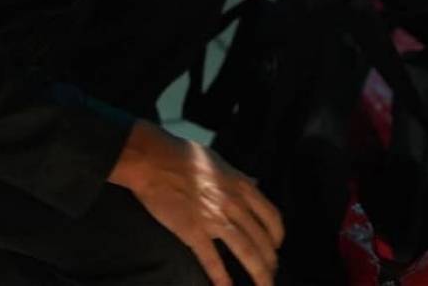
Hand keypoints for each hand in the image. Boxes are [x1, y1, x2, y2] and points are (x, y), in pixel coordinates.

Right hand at [108, 121, 283, 285]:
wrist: (150, 157)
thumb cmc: (179, 154)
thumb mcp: (217, 160)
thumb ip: (238, 176)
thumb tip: (255, 182)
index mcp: (240, 185)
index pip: (271, 216)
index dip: (277, 235)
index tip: (276, 245)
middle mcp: (233, 203)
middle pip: (262, 239)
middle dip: (270, 261)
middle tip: (270, 272)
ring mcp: (214, 218)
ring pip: (247, 252)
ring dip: (260, 274)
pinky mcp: (193, 231)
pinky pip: (212, 260)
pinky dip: (222, 278)